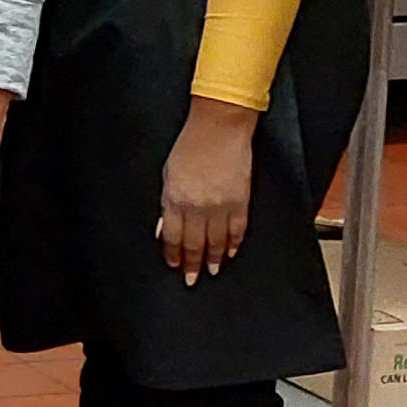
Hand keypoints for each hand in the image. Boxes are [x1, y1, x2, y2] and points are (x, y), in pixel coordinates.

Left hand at [157, 98, 261, 282]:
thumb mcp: (168, 175)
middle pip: (194, 244)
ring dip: (214, 258)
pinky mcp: (240, 200)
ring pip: (217, 242)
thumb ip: (168, 203)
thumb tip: (165, 228)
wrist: (219, 127)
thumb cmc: (190, 146)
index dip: (174, 255)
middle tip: (192, 279)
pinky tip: (231, 252)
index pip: (173, 238)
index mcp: (176, 200)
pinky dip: (234, 243)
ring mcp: (221, 206)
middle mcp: (197, 208)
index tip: (174, 265)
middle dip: (193, 264)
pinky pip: (237, 229)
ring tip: (212, 270)